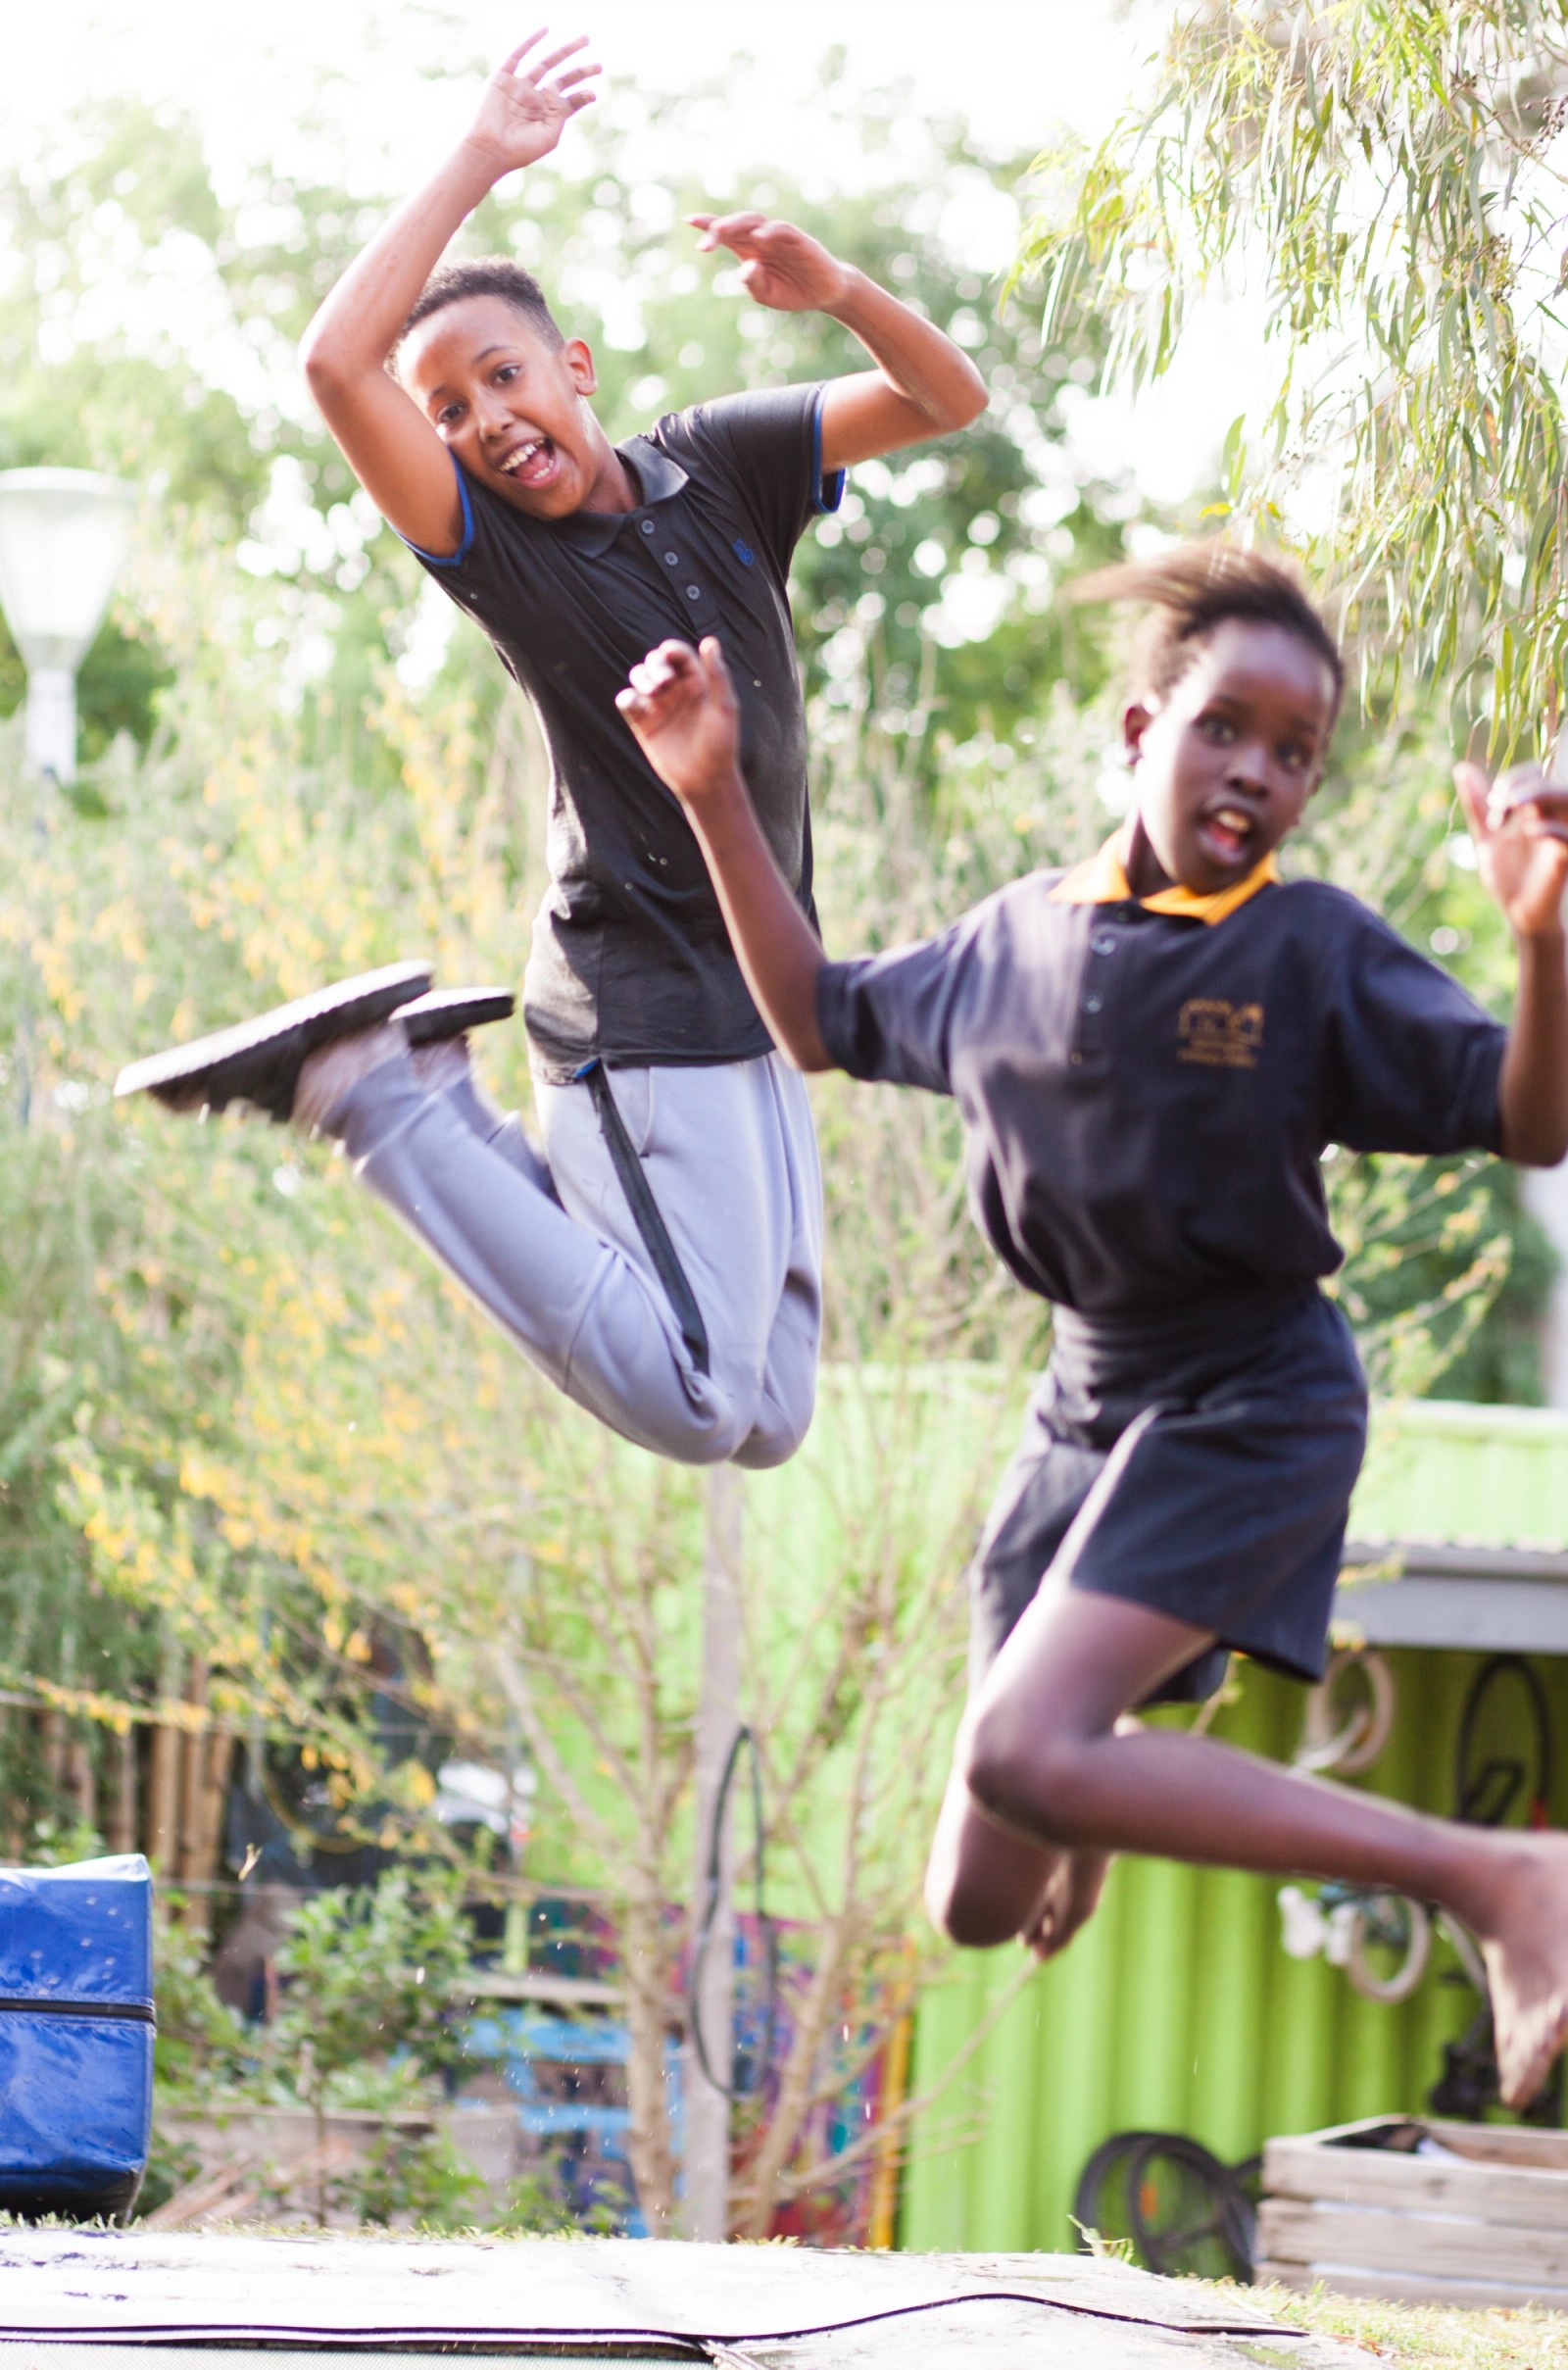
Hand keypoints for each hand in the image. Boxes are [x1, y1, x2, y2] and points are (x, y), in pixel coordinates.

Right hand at [465, 29, 599, 176]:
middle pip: (562, 79)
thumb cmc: (521, 150)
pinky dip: (531, 41)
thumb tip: (557, 86)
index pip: (569, 101)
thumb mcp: (549, 135)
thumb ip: (560, 112)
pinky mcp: (504, 78)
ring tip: (585, 41)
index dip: (581, 95)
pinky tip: (546, 31)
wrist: (492, 150)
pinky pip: (518, 54)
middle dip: (581, 71)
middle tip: (599, 66)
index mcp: (546, 116)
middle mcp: (535, 99)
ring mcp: (520, 87)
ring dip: (566, 52)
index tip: (592, 93)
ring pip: (546, 63)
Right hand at [617, 639, 742, 805]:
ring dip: (641, 678)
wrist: (705, 779)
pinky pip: (627, 702)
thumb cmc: (721, 744)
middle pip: (656, 662)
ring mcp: (657, 705)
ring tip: (653, 694)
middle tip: (665, 683)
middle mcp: (675, 690)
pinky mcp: (642, 723)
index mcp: (696, 682)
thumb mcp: (724, 707)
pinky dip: (627, 698)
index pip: (679, 655)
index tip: (670, 655)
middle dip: (656, 665)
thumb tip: (709, 641)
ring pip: (639, 677)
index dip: (672, 650)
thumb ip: (718, 675)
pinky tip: (636, 704)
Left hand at [688, 212, 853, 313]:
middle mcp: (761, 239)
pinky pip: (783, 230)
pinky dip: (770, 232)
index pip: (725, 233)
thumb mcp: (767, 295)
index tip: (688, 221)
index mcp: (749, 250)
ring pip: (756, 222)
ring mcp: (780, 237)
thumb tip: (746, 268)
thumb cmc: (792, 291)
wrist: (825, 293)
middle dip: (718, 229)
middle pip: (736, 225)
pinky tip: (759, 238)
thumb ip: (753, 284)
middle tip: (704, 242)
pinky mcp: (799, 240)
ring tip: (722, 231)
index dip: (707, 225)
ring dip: (738, 224)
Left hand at [1456, 761, 1567, 941]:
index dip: (1511, 780)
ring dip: (1538, 794)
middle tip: (1496, 805)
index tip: (1491, 805)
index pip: (1533, 773)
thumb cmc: (1509, 875)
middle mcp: (1552, 817)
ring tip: (1511, 804)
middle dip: (1519, 786)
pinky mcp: (1565, 858)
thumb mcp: (1488, 837)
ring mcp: (1561, 835)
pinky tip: (1529, 831)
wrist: (1518, 913)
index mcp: (1535, 809)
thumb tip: (1461, 768)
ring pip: (1566, 799)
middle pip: (1548, 782)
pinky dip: (1552, 830)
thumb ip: (1478, 806)